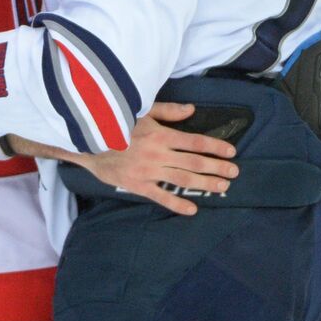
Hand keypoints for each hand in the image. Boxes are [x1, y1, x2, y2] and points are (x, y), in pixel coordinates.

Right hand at [77, 102, 238, 215]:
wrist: (85, 142)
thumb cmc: (115, 123)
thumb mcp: (141, 110)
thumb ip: (168, 111)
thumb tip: (192, 110)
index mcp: (161, 135)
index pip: (195, 141)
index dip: (215, 146)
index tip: (231, 152)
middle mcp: (158, 154)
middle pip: (194, 162)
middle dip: (217, 168)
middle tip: (234, 174)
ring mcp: (148, 171)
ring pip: (183, 179)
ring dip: (205, 184)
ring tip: (222, 188)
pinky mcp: (137, 185)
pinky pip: (160, 196)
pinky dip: (177, 204)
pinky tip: (193, 210)